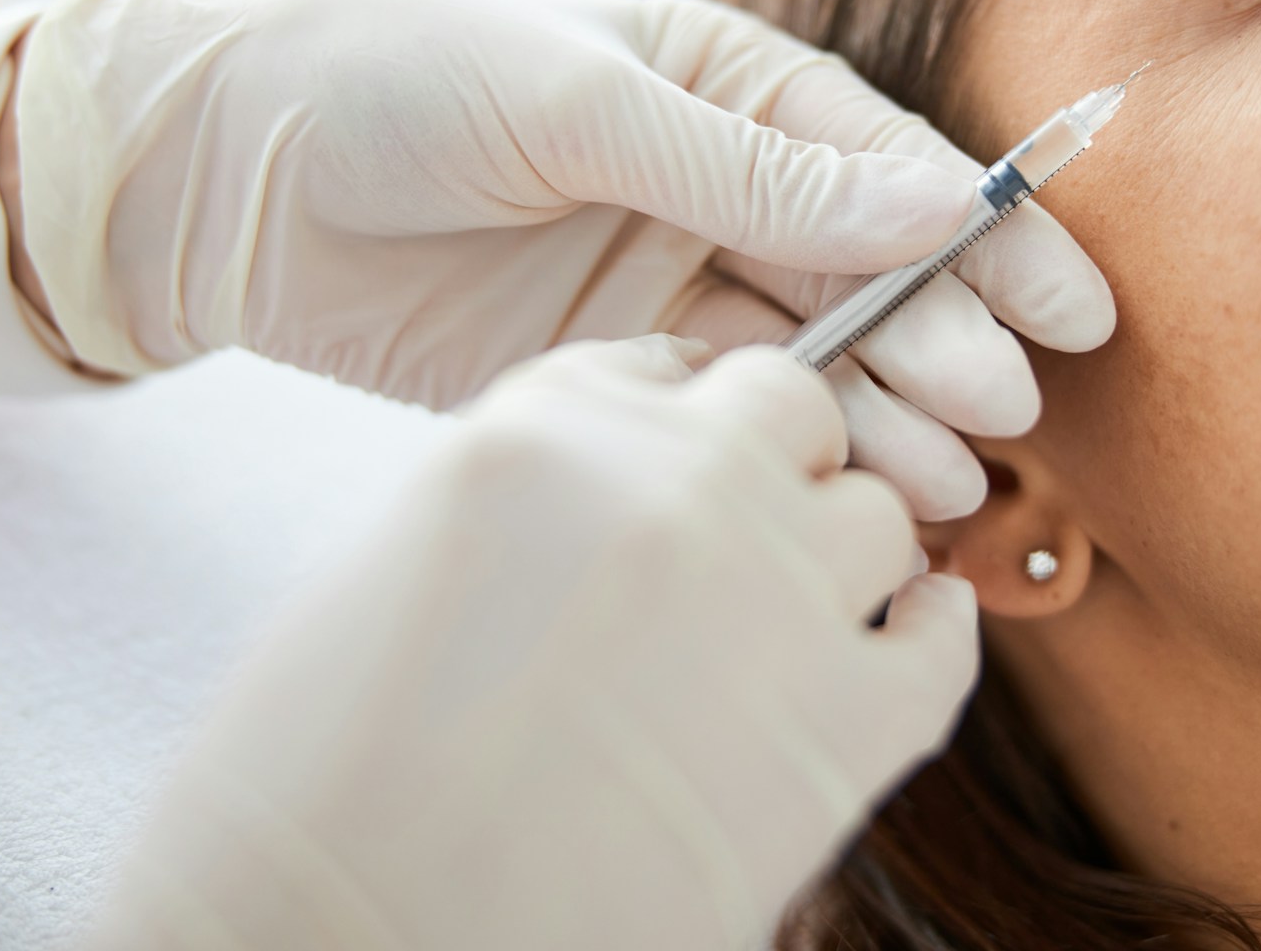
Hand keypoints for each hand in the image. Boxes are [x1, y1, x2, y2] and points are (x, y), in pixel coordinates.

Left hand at [10, 0, 1113, 517]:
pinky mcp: (618, 369)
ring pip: (815, 356)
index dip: (986, 235)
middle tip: (1009, 406)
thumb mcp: (581, 102)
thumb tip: (924, 207)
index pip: (887, 163)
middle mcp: (719, 189)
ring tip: (951, 479)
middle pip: (869, 272)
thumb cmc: (400, 80)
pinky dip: (797, 448)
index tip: (1070, 304)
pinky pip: (732, 412)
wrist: (226, 175)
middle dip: (946, 337)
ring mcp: (671, 284)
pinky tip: (855, 489)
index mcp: (728, 85)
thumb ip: (749, 168)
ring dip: (888, 412)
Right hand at [87, 337, 978, 950]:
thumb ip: (534, 499)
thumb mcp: (397, 567)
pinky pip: (942, 639)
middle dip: (780, 464)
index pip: (672, 368)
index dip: (689, 426)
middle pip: (791, 412)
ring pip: (878, 516)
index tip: (690, 470)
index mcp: (545, 427)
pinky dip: (932, 635)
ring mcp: (772, 593)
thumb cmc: (319, 787)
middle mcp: (675, 480)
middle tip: (746, 545)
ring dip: (844, 561)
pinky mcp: (845, 727)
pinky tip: (905, 645)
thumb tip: (615, 508)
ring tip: (793, 625)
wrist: (341, 949)